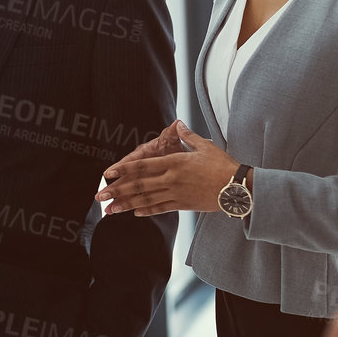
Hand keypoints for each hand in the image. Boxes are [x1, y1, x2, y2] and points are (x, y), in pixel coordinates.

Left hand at [95, 120, 235, 215]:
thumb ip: (188, 135)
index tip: (107, 174)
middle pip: (139, 185)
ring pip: (146, 200)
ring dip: (126, 205)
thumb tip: (179, 123)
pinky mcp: (183, 205)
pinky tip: (135, 212)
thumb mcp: (205, 146)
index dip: (122, 171)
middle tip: (99, 197)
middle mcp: (171, 179)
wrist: (238, 188)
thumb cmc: (223, 165)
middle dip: (117, 191)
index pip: (142, 166)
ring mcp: (176, 194)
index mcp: (174, 162)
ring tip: (110, 210)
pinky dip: (147, 210)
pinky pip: (161, 208)